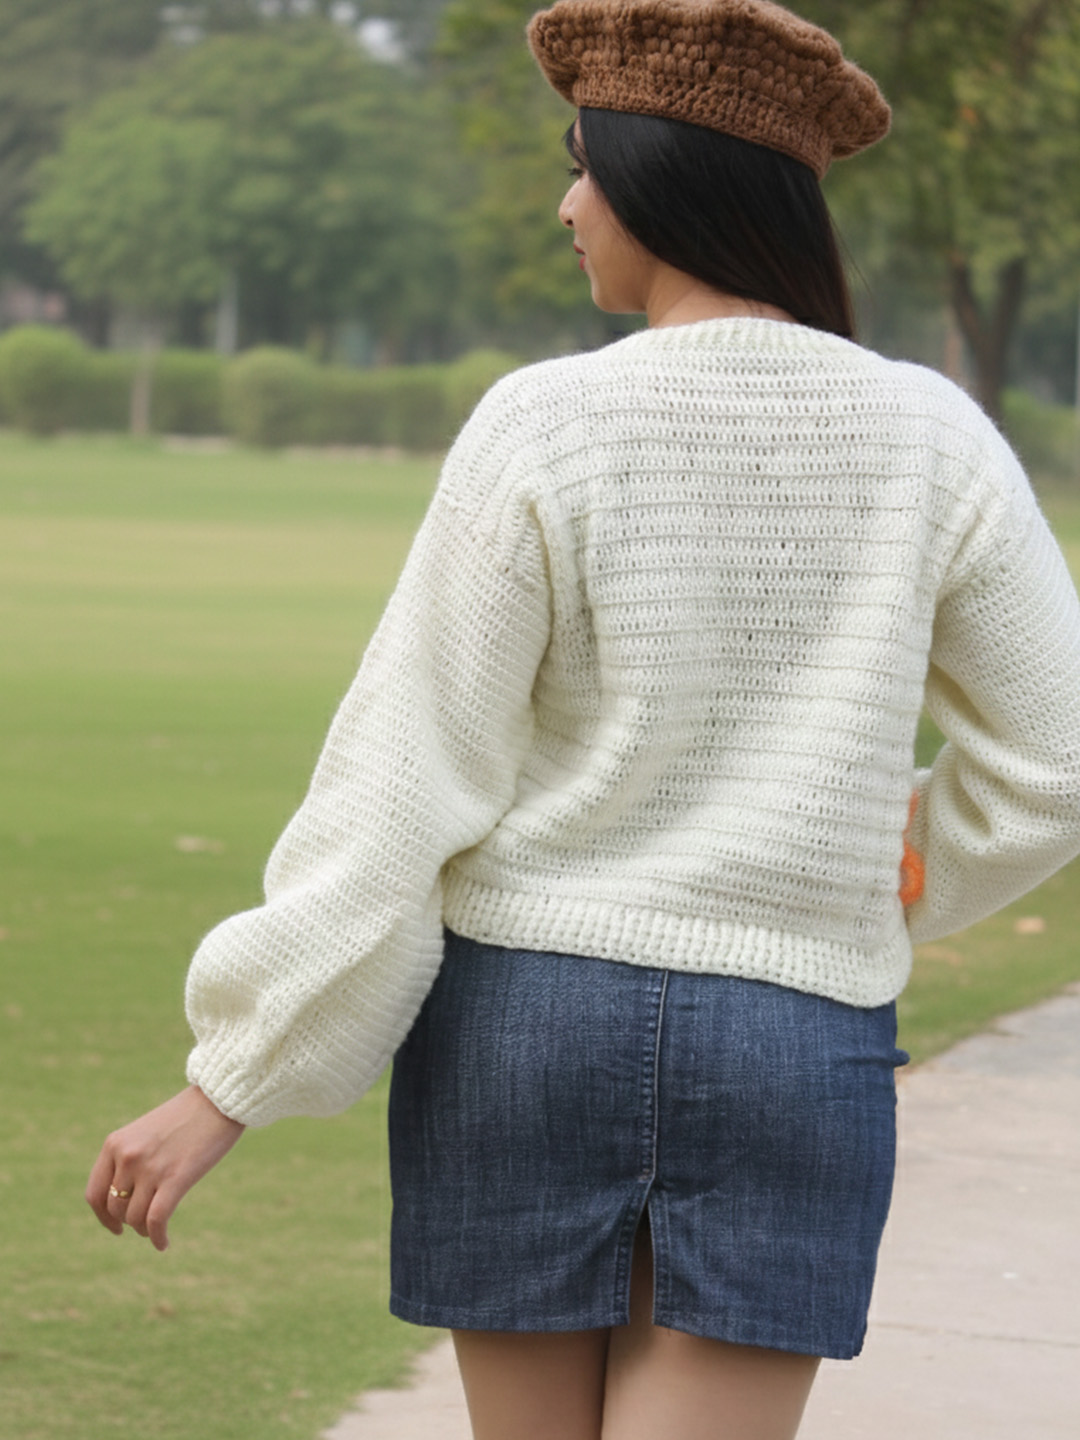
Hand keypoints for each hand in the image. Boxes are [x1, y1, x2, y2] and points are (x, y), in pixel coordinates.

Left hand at [86, 1085, 244, 1250]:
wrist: (218, 1100)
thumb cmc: (185, 1117)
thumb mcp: (145, 1133)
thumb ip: (128, 1160)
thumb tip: (121, 1202)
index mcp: (115, 1144)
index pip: (95, 1194)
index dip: (103, 1217)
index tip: (115, 1227)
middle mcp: (128, 1157)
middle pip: (117, 1209)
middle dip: (129, 1222)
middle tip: (144, 1224)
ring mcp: (150, 1168)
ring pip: (136, 1218)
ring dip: (144, 1230)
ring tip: (156, 1230)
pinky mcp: (175, 1179)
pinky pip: (156, 1221)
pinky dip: (157, 1237)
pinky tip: (163, 1243)